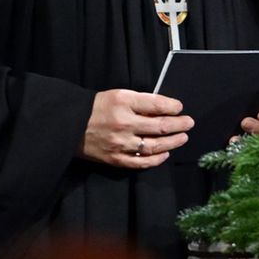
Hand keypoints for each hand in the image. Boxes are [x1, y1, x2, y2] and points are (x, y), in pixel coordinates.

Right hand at [79, 89, 193, 168]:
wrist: (69, 124)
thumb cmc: (97, 107)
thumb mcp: (119, 95)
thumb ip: (141, 101)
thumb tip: (166, 107)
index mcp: (123, 103)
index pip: (157, 104)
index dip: (173, 107)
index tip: (180, 108)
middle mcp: (123, 123)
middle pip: (160, 126)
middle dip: (179, 125)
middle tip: (189, 123)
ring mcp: (119, 143)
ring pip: (153, 146)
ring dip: (172, 142)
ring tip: (182, 138)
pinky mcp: (114, 159)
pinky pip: (140, 162)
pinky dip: (156, 159)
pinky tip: (165, 154)